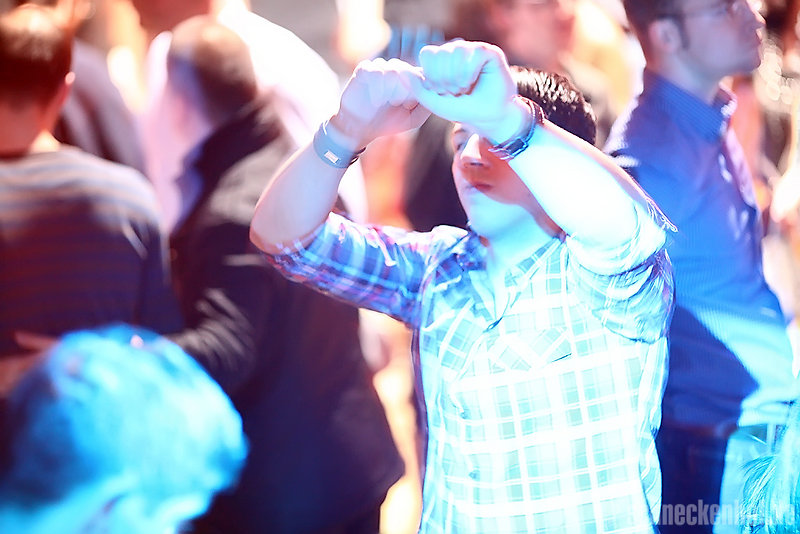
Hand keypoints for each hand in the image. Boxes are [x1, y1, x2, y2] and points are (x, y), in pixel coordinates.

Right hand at [332, 57, 430, 147]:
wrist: (359, 129)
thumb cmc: (386, 123)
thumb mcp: (413, 119)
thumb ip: (426, 106)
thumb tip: (438, 93)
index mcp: (408, 79)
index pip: (422, 73)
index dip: (422, 86)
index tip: (416, 101)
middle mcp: (395, 70)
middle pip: (409, 70)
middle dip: (408, 89)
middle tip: (401, 103)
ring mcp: (379, 67)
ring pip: (394, 69)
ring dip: (394, 88)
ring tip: (389, 102)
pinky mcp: (364, 69)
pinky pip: (377, 71)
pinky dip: (379, 87)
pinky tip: (377, 100)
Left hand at [406, 40, 520, 142]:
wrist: (487, 119)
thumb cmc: (461, 110)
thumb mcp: (435, 102)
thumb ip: (417, 88)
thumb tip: (402, 71)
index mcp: (442, 59)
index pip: (427, 53)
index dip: (430, 74)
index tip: (438, 91)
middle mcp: (457, 51)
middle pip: (441, 53)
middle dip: (443, 79)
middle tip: (453, 92)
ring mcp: (472, 50)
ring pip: (456, 51)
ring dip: (456, 77)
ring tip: (462, 89)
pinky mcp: (488, 52)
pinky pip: (473, 53)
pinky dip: (469, 73)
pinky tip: (472, 82)